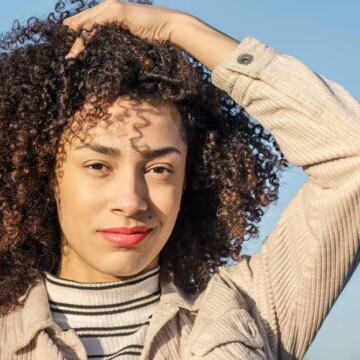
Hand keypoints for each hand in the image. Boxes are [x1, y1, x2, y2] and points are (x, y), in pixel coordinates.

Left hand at [63, 0, 238, 69]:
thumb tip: (102, 58)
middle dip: (67, 39)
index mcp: (108, 12)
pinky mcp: (116, 11)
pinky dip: (83, 41)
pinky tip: (76, 53)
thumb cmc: (153, 38)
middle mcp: (106, 6)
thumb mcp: (129, 41)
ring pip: (83, 24)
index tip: (66, 54)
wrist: (170, 27)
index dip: (72, 37)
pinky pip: (94, 26)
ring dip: (72, 42)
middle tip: (59, 57)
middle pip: (78, 21)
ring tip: (65, 58)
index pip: (83, 23)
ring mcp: (110, 6)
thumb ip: (114, 43)